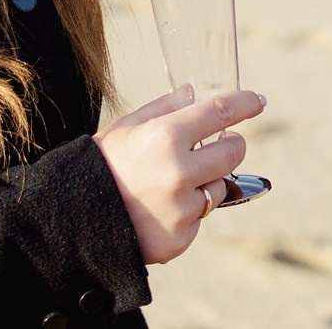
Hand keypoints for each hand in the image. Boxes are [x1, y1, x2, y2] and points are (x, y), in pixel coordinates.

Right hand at [95, 86, 264, 263]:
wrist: (74, 221)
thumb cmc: (102, 166)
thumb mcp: (127, 127)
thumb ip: (165, 108)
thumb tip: (194, 93)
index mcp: (165, 137)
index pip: (220, 112)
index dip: (244, 104)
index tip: (257, 101)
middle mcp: (178, 173)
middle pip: (234, 152)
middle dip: (230, 145)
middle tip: (216, 144)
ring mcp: (182, 209)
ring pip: (219, 187)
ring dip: (205, 182)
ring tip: (169, 184)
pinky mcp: (181, 238)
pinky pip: (200, 218)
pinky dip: (187, 211)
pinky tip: (159, 208)